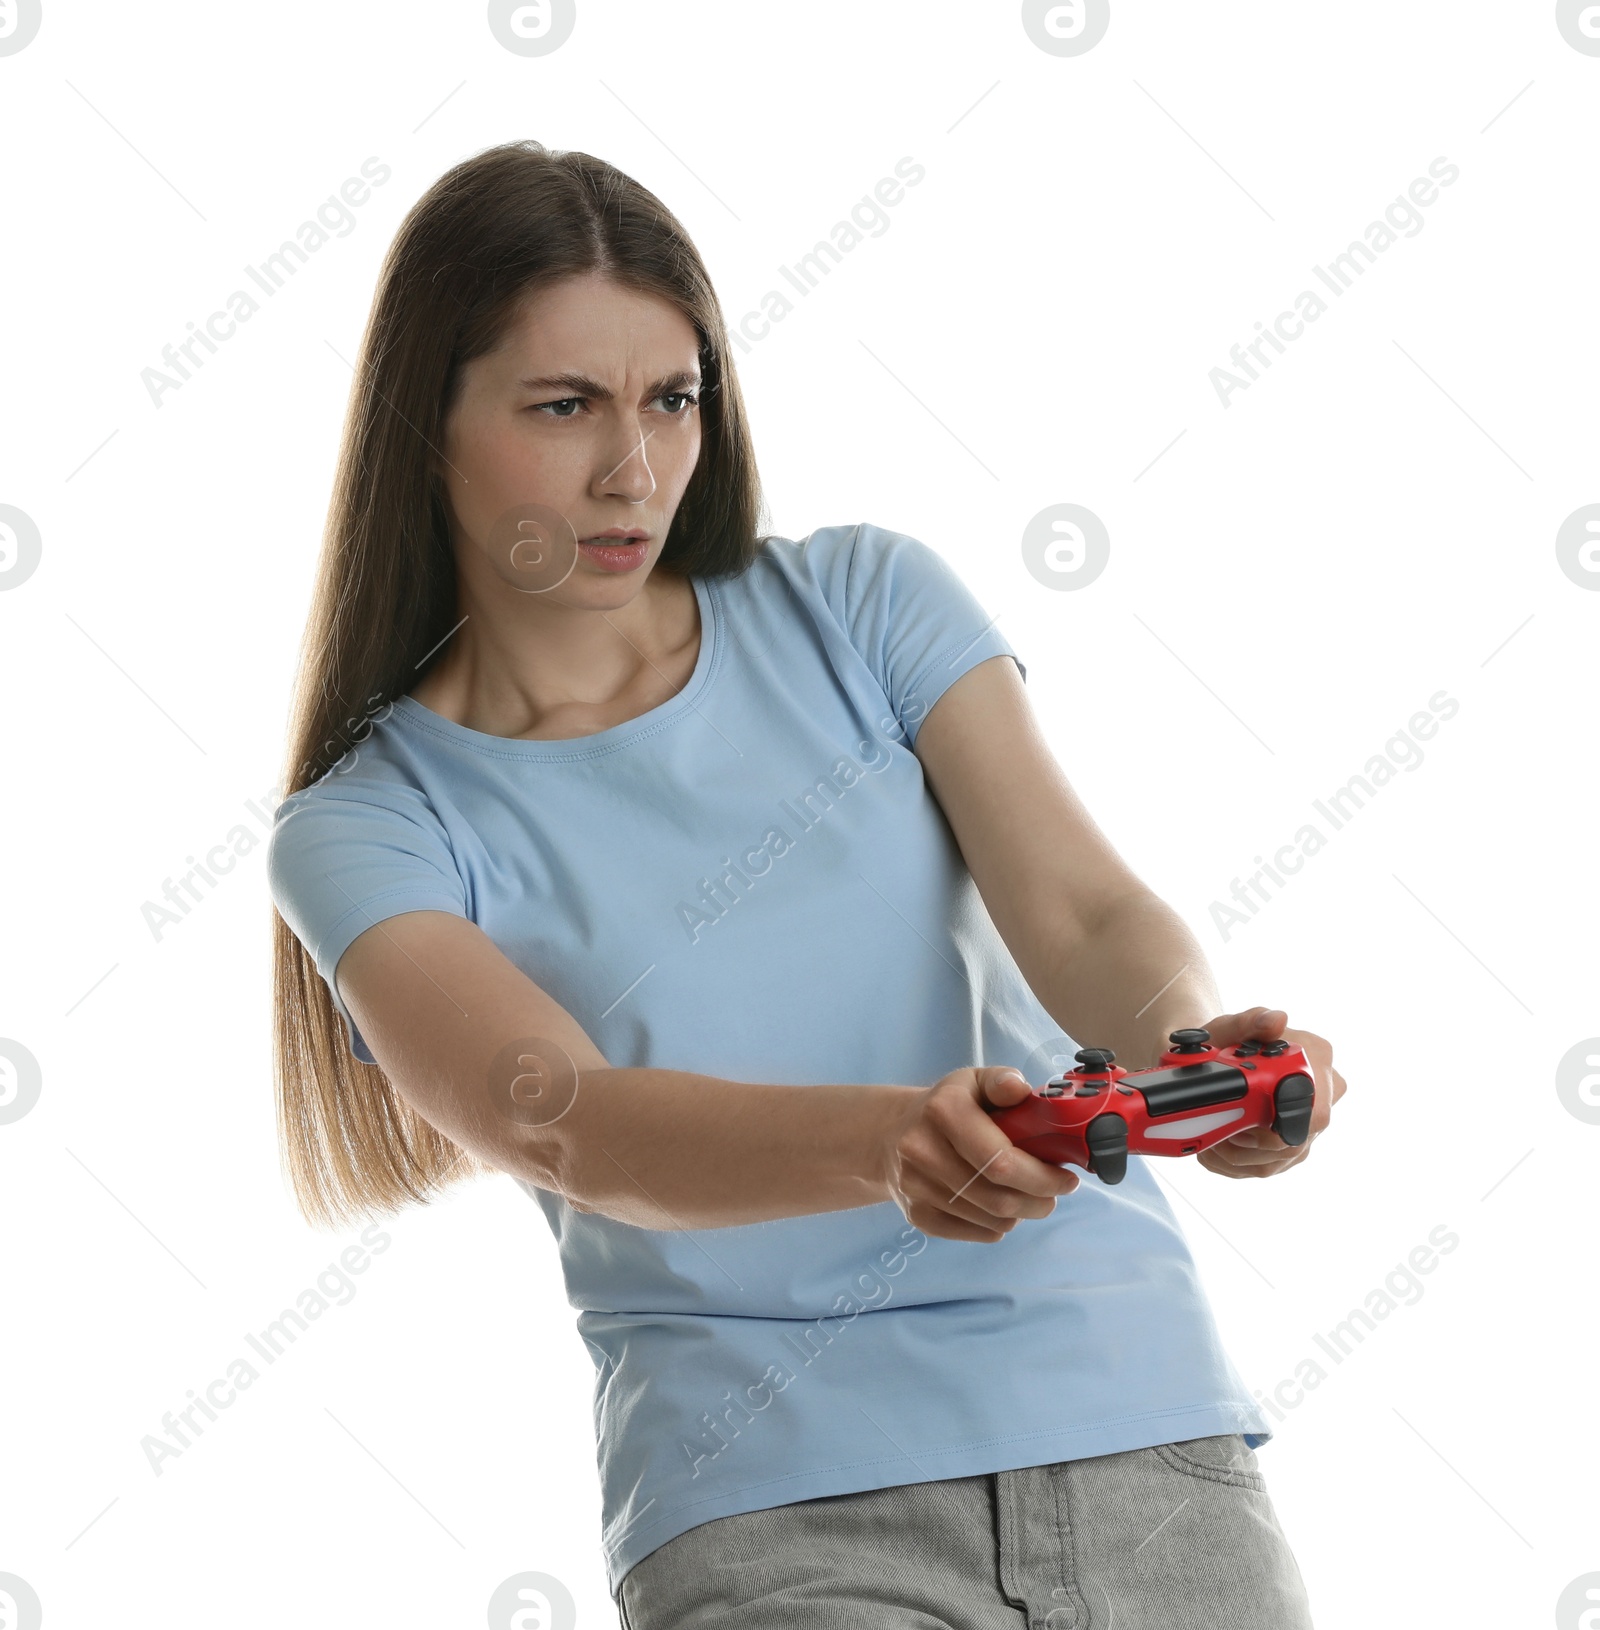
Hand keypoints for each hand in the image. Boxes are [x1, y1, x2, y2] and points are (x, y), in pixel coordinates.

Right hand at [879, 1066, 1080, 1242]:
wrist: (890, 1134)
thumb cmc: (947, 1106)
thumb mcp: (974, 1082)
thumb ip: (1001, 1082)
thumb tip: (1020, 1090)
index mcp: (943, 1110)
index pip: (1000, 1161)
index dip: (1041, 1176)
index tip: (1065, 1178)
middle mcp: (922, 1150)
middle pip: (999, 1198)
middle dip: (1039, 1200)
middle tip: (1053, 1193)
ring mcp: (916, 1187)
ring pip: (991, 1220)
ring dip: (1021, 1213)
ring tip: (1026, 1195)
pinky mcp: (916, 1215)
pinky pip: (975, 1234)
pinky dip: (997, 1226)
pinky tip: (1000, 1207)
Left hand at [1193, 1006, 1345, 1179]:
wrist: (1214, 1056)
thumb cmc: (1226, 1039)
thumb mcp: (1230, 1026)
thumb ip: (1252, 1021)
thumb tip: (1276, 1020)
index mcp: (1318, 1059)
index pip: (1316, 1112)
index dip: (1276, 1126)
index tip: (1240, 1118)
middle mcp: (1324, 1095)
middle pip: (1292, 1144)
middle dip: (1246, 1142)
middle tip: (1217, 1125)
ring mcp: (1310, 1125)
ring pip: (1274, 1160)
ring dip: (1233, 1154)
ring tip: (1209, 1132)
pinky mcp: (1293, 1147)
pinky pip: (1264, 1167)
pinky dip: (1232, 1161)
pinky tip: (1216, 1144)